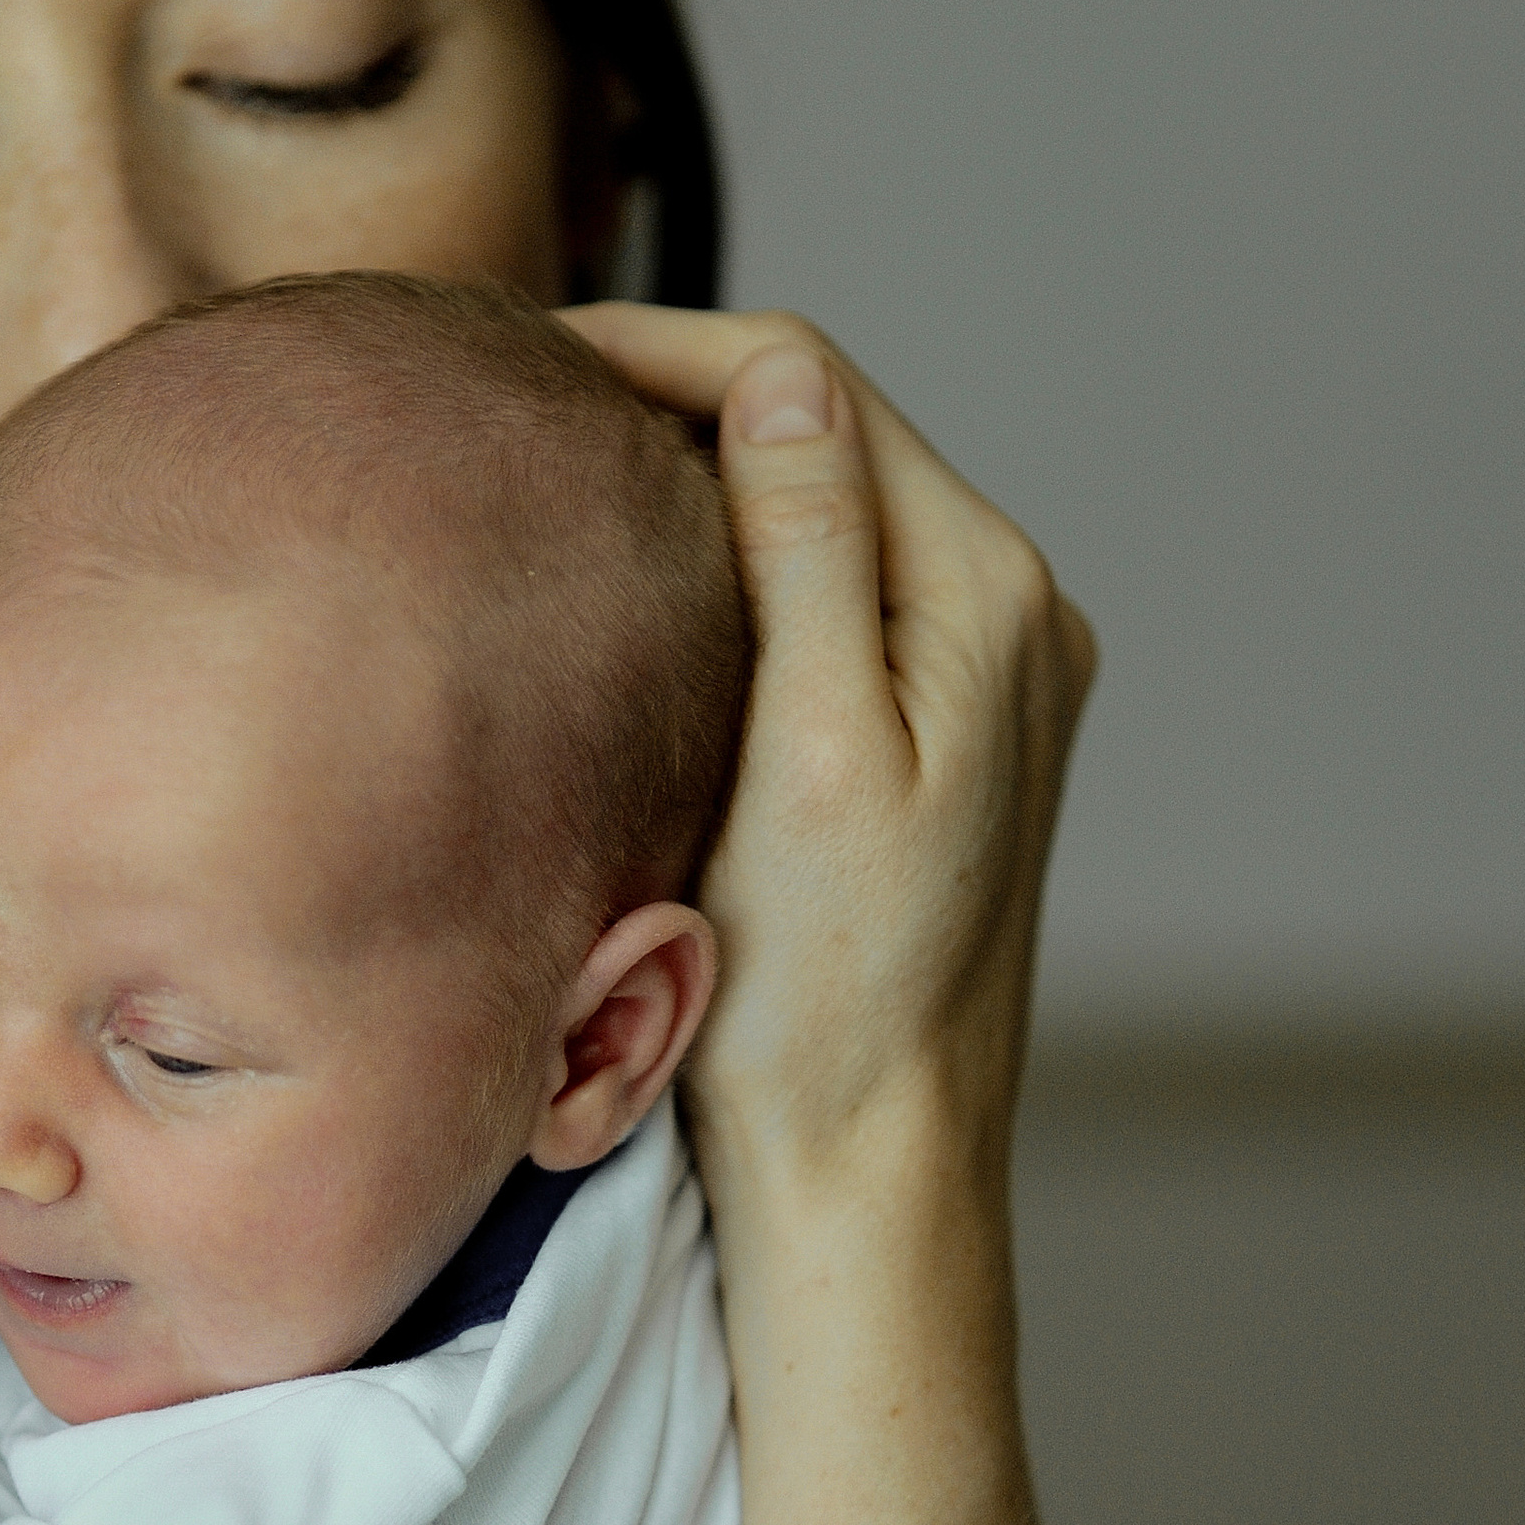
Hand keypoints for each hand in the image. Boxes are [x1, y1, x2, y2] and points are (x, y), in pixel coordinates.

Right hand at [562, 301, 1096, 1175]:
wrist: (869, 1171)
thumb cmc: (819, 1000)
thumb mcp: (802, 754)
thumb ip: (804, 552)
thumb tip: (778, 375)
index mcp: (986, 596)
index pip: (807, 387)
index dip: (659, 354)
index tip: (518, 373)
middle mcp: (1012, 616)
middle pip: (823, 437)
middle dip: (672, 409)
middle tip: (513, 426)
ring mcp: (987, 681)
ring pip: (825, 514)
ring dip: (700, 489)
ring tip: (561, 499)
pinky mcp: (945, 742)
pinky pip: (834, 602)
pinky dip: (738, 577)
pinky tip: (647, 609)